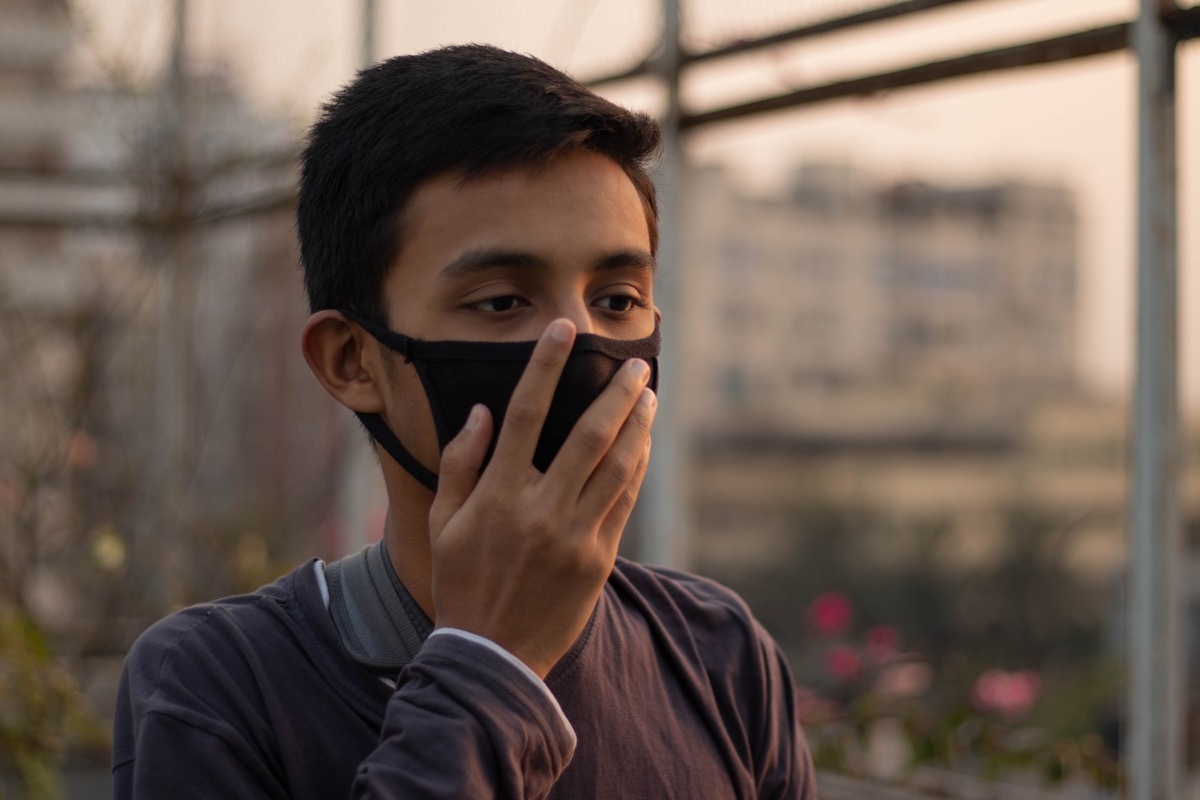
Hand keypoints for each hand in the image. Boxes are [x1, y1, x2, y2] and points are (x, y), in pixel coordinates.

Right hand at [427, 318, 655, 677]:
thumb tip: (480, 412)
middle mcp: (541, 510)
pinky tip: (643, 445)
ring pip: (618, 467)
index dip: (546, 366)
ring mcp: (575, 535)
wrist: (493, 655)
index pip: (526, 413)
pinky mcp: (599, 558)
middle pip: (589, 435)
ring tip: (649, 397)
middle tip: (637, 364)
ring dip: (638, 426)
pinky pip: (624, 502)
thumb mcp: (443, 523)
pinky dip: (636, 468)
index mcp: (498, 495)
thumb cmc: (461, 582)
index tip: (563, 330)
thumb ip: (459, 463)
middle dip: (617, 393)